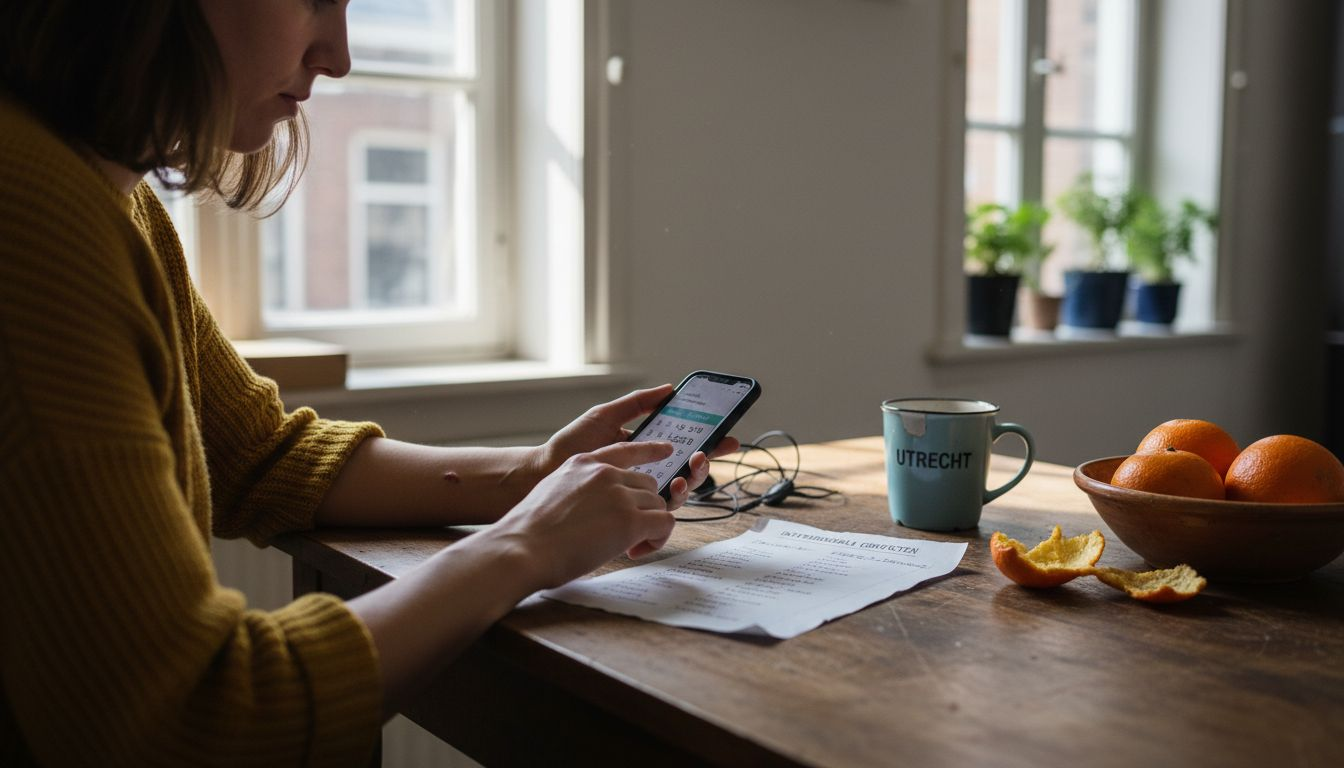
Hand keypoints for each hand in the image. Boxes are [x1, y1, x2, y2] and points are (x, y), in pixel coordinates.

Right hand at [488, 441, 681, 588]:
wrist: (522, 548)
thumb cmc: (529, 532)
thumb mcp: (552, 492)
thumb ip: (577, 490)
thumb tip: (590, 507)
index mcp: (583, 463)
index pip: (625, 450)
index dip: (648, 451)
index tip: (666, 450)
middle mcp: (604, 474)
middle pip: (647, 484)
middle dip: (643, 508)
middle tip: (627, 534)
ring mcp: (619, 495)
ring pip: (658, 504)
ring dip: (650, 526)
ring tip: (630, 547)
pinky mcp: (630, 520)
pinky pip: (664, 523)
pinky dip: (657, 539)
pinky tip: (636, 551)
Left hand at [540, 385, 740, 507]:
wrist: (543, 472)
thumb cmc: (570, 445)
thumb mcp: (605, 416)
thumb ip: (638, 403)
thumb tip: (669, 388)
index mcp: (645, 449)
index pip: (685, 445)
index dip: (708, 441)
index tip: (727, 433)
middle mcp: (647, 473)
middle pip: (688, 470)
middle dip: (704, 463)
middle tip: (704, 453)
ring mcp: (640, 495)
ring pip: (679, 492)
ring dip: (690, 481)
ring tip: (685, 471)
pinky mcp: (630, 514)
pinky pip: (659, 512)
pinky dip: (670, 503)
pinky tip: (669, 490)